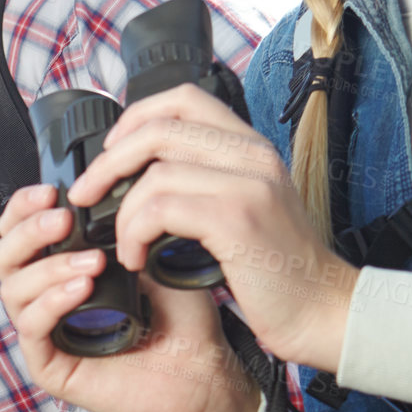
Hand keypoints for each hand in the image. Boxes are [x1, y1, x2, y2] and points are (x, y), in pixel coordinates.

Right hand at [0, 184, 259, 411]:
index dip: (25, 207)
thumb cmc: (181, 317)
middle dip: (29, 231)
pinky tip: (82, 289)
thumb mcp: (150, 254)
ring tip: (93, 262)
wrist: (204, 369)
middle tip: (64, 220)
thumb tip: (97, 186)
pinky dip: (51, 303)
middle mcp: (48, 298)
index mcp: (64, 267)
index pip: (20, 231)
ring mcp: (47, 333)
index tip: (51, 191)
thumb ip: (119, 222)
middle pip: (4, 256)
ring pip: (13, 289)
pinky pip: (30, 328)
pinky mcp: (50, 367)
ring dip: (49, 267)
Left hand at [69, 84, 357, 372]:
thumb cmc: (282, 272)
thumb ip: (208, 182)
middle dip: (108, 162)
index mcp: (252, 147)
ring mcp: (247, 183)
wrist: (325, 312)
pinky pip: (161, 207)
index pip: (183, 99)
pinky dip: (136, 232)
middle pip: (158, 128)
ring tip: (124, 243)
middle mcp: (252, 154)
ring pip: (154, 172)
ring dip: (122, 212)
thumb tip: (141, 178)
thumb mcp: (247, 210)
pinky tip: (137, 258)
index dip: (135, 118)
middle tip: (86, 195)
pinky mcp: (236, 218)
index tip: (110, 154)